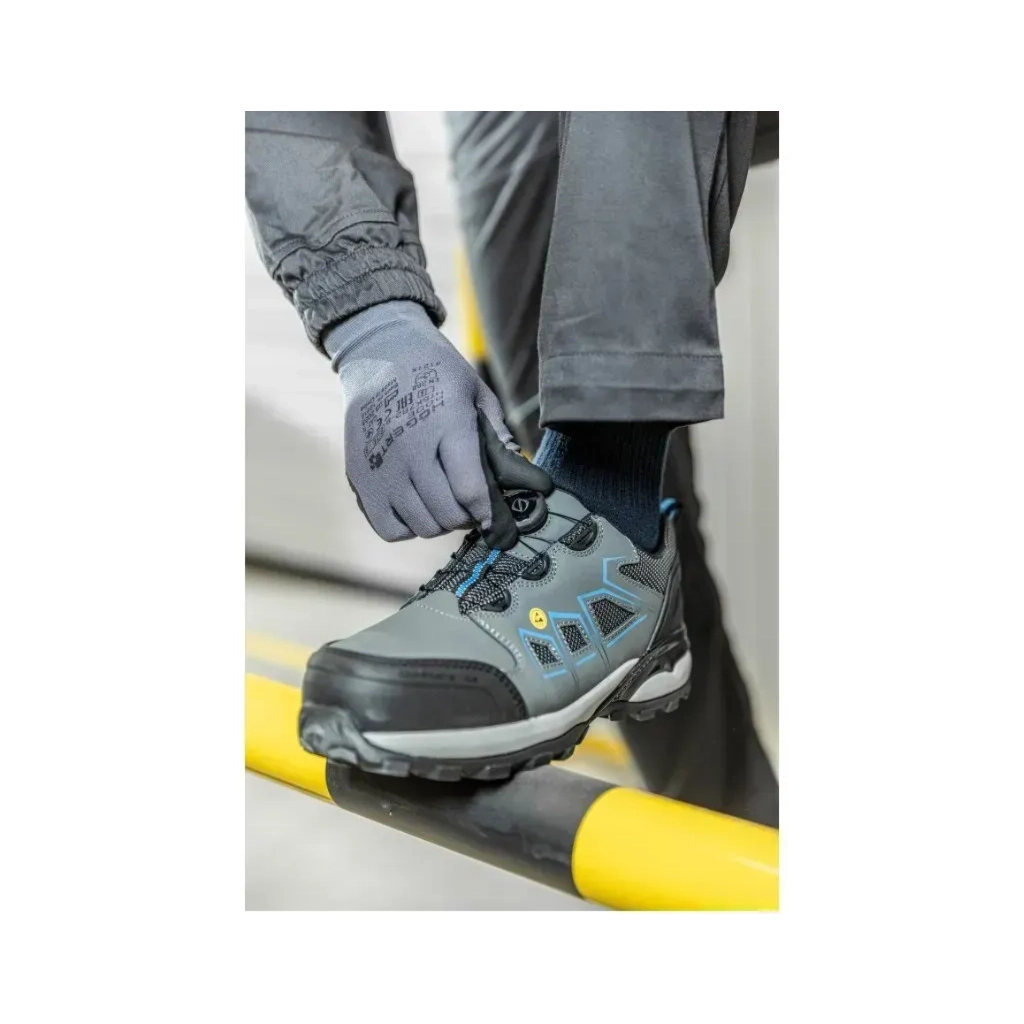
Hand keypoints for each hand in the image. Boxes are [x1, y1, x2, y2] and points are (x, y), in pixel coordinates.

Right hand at [326, 301, 549, 546]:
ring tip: (443, 500)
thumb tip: (529, 481)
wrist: (378, 353)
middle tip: (470, 503)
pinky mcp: (359, 478)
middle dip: (468, 516)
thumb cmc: (436, 374)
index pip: (469, 490)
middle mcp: (410, 450)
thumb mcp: (476, 394)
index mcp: (446, 425)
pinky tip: (415, 504)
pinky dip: (408, 526)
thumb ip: (499, 438)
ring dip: (440, 521)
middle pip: (448, 515)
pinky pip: (390, 529)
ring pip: (423, 527)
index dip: (488, 511)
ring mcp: (380, 467)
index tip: (495, 516)